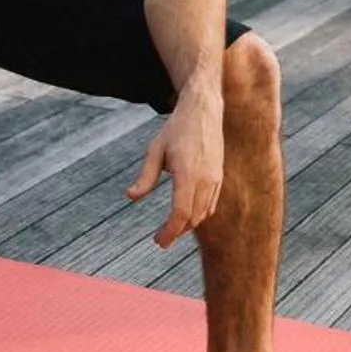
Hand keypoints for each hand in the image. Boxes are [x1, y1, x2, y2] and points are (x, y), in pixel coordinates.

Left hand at [126, 91, 223, 247]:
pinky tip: (186, 217)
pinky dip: (198, 215)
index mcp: (188, 173)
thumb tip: (130, 197)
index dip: (169, 231)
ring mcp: (215, 179)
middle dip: (176, 232)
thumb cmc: (176, 129)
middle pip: (193, 218)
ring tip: (171, 230)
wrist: (203, 111)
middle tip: (160, 240)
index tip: (158, 240)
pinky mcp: (219, 177)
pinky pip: (211, 204)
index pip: (180, 212)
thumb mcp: (155, 150)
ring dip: (187, 225)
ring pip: (203, 214)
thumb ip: (145, 177)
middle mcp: (205, 179)